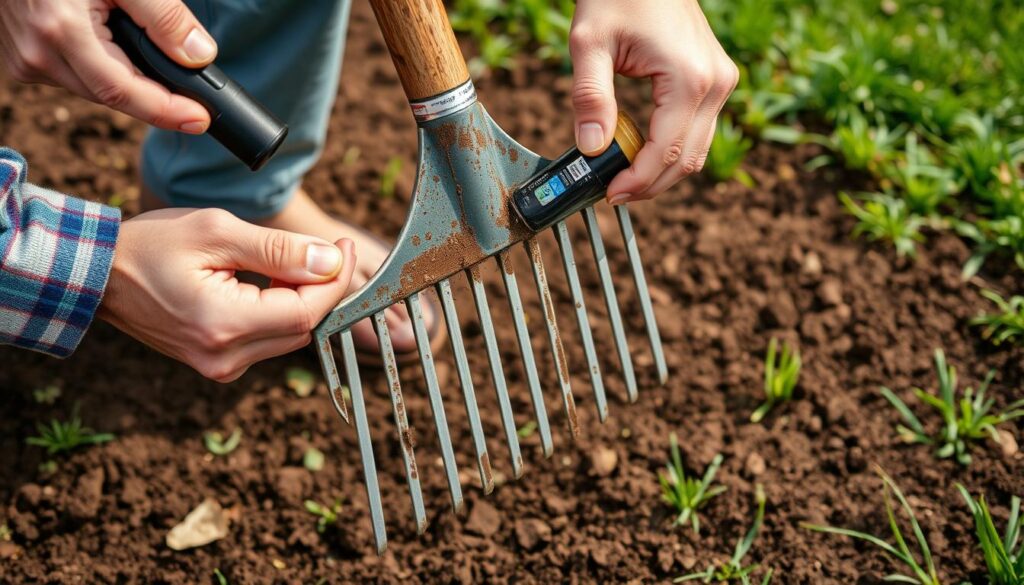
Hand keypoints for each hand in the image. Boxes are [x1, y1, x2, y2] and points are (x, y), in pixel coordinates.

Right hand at [0, 0, 216, 132]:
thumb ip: (163, 16)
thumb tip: (199, 56)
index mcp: (59, 29)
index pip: (121, 90)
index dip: (165, 111)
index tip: (199, 120)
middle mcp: (37, 52)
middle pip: (110, 96)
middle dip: (155, 103)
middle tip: (195, 106)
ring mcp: (25, 58)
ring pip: (93, 89)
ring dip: (129, 85)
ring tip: (161, 76)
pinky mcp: (23, 57)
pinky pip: (76, 76)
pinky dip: (104, 71)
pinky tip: (120, 56)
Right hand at [99, 208, 355, 381]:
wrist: (98, 276)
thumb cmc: (150, 245)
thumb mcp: (216, 231)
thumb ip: (279, 249)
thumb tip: (331, 261)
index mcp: (223, 325)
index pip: (308, 311)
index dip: (335, 280)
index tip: (342, 246)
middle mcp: (225, 358)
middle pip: (304, 327)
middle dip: (323, 288)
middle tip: (327, 250)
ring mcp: (220, 367)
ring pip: (290, 335)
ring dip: (302, 299)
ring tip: (290, 260)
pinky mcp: (218, 364)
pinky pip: (268, 339)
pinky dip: (280, 310)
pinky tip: (269, 281)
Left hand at [569, 0, 738, 202]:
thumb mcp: (589, 42)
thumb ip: (590, 97)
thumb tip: (591, 149)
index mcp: (689, 78)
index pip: (666, 152)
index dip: (636, 181)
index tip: (608, 194)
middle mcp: (716, 84)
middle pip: (687, 160)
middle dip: (649, 184)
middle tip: (611, 192)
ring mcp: (721, 83)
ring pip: (696, 151)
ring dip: (660, 172)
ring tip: (621, 176)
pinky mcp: (716, 82)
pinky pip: (697, 132)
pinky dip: (670, 150)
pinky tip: (637, 151)